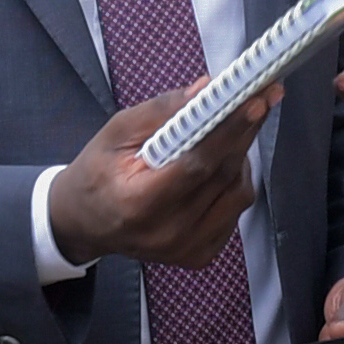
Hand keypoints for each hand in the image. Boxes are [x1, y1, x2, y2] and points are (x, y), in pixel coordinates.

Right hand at [46, 80, 275, 265]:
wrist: (85, 223)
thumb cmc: (96, 175)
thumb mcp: (114, 133)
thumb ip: (160, 110)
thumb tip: (206, 90)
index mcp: (138, 203)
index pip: (197, 163)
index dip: (229, 129)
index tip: (255, 100)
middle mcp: (167, 232)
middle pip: (223, 175)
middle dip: (243, 132)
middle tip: (258, 99)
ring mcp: (187, 248)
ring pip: (238, 193)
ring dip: (239, 156)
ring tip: (224, 135)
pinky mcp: (201, 254)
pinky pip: (235, 211)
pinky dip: (233, 182)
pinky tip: (216, 168)